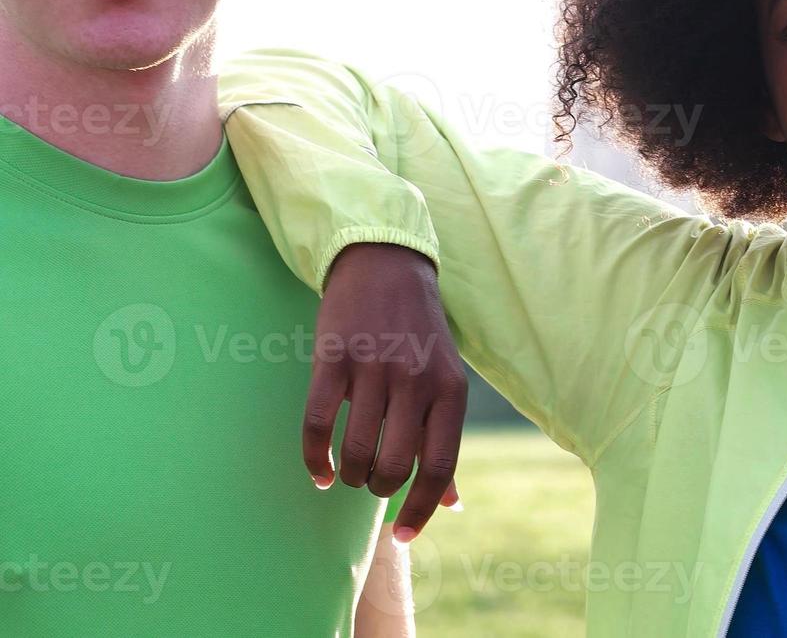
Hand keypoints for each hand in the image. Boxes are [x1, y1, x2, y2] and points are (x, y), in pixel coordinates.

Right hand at [307, 243, 468, 542]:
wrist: (387, 269)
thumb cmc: (420, 339)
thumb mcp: (446, 384)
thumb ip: (445, 442)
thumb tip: (453, 505)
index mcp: (451, 391)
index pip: (439, 466)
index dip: (421, 508)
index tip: (403, 536)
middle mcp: (416, 381)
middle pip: (394, 465)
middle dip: (377, 488)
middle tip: (368, 484)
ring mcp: (374, 368)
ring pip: (355, 450)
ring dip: (346, 475)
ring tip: (345, 473)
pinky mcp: (334, 357)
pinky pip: (318, 423)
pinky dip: (313, 458)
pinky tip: (317, 470)